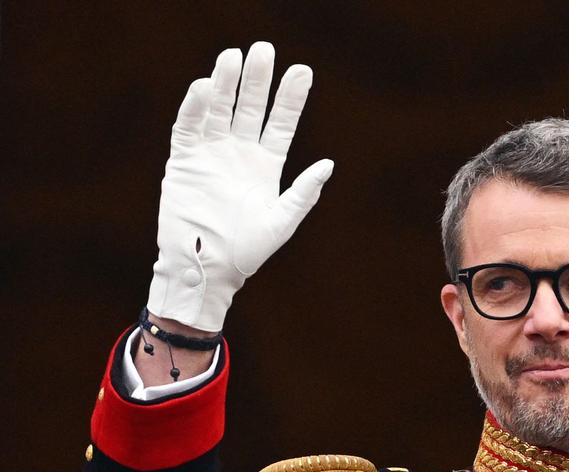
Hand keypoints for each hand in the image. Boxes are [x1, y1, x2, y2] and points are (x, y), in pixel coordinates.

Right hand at [147, 42, 333, 331]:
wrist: (207, 268)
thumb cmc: (247, 252)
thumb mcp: (282, 222)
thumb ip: (303, 193)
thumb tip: (328, 164)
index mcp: (266, 166)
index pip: (281, 123)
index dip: (291, 98)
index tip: (302, 70)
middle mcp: (239, 153)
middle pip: (250, 108)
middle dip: (257, 80)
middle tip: (264, 50)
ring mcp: (211, 154)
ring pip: (219, 110)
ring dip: (225, 84)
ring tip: (233, 56)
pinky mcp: (184, 161)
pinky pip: (189, 127)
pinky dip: (196, 107)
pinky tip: (206, 87)